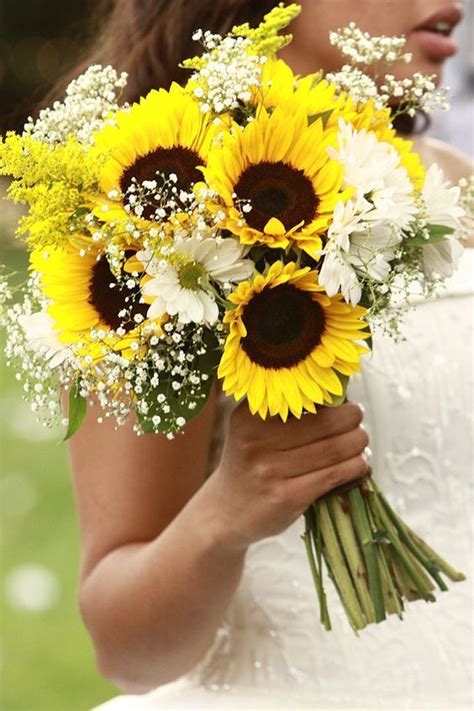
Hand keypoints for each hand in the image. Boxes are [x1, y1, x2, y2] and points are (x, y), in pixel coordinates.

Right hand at [204, 400, 368, 550]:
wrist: (225, 512)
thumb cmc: (249, 464)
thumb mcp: (252, 430)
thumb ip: (284, 411)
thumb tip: (337, 395)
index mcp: (249, 416)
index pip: (301, 397)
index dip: (329, 395)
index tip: (342, 396)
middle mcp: (256, 440)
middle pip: (323, 422)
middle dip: (350, 417)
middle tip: (358, 417)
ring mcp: (270, 470)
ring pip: (334, 449)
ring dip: (358, 443)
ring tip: (362, 441)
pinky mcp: (286, 497)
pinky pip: (334, 475)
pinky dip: (355, 467)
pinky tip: (359, 464)